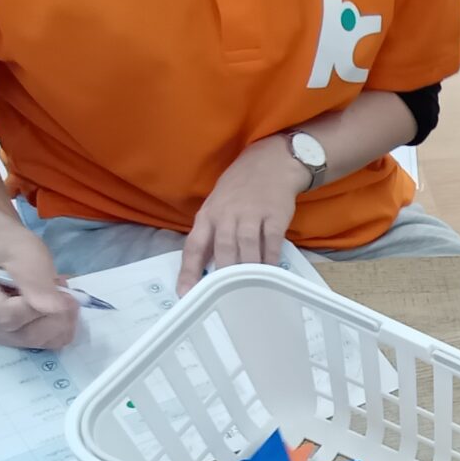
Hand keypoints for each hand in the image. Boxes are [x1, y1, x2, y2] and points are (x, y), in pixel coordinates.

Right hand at [0, 220, 78, 349]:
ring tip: (61, 297)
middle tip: (70, 295)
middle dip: (56, 318)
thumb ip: (35, 279)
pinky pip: (39, 343)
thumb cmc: (7, 245)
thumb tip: (54, 309)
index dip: (41, 309)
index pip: (7, 317)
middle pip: (22, 335)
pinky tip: (56, 308)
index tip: (64, 294)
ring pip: (35, 342)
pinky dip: (57, 328)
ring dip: (60, 323)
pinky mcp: (9, 338)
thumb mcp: (24, 252)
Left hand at [178, 136, 306, 294]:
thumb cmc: (239, 190)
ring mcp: (251, 213)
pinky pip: (271, 240)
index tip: (185, 293)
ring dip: (248, 268)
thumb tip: (206, 271)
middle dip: (223, 273)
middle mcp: (226, 214)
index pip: (194, 246)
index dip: (189, 271)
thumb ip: (212, 235)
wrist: (270, 163)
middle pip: (222, 247)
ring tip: (249, 289)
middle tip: (225, 297)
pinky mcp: (274, 214)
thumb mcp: (217, 207)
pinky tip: (270, 271)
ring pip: (246, 245)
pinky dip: (270, 258)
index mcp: (208, 215)